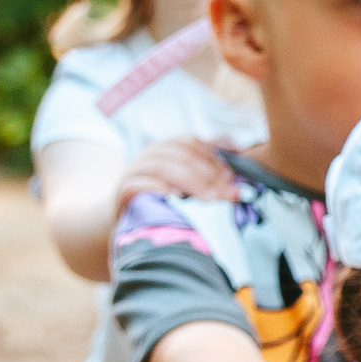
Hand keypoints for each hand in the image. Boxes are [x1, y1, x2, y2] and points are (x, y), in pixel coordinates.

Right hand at [115, 134, 242, 216]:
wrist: (128, 218)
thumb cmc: (163, 199)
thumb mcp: (187, 180)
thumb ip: (209, 163)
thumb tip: (237, 149)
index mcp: (166, 148)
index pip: (190, 143)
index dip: (212, 158)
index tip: (231, 177)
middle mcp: (149, 155)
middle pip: (180, 155)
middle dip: (207, 173)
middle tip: (225, 193)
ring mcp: (134, 171)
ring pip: (163, 167)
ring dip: (190, 182)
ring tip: (209, 198)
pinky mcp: (123, 190)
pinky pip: (138, 184)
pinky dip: (158, 188)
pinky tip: (176, 197)